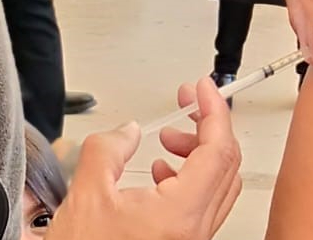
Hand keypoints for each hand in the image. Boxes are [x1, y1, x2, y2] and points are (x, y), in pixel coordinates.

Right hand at [45, 77, 241, 239]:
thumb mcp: (86, 197)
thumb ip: (108, 151)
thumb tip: (126, 132)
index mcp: (181, 214)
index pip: (218, 149)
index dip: (214, 110)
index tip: (203, 88)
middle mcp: (196, 228)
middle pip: (226, 162)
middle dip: (207, 126)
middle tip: (188, 104)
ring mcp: (194, 237)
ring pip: (220, 182)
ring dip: (199, 151)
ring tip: (169, 140)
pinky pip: (204, 201)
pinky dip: (191, 176)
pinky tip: (163, 172)